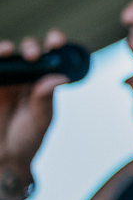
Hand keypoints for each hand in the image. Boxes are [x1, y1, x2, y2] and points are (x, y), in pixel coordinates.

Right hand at [0, 30, 69, 182]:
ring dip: (3, 49)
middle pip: (24, 52)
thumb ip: (45, 99)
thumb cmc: (26, 138)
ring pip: (1, 57)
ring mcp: (1, 80)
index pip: (49, 56)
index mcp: (40, 81)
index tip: (57, 41)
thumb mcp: (40, 120)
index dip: (53, 43)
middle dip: (30, 47)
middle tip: (33, 54)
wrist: (5, 158)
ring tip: (8, 50)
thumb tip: (59, 77)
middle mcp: (21, 76)